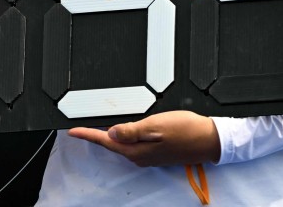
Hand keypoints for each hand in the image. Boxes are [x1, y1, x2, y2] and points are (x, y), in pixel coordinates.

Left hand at [68, 111, 221, 166]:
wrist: (209, 139)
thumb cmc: (186, 130)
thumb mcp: (156, 125)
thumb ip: (131, 130)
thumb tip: (111, 133)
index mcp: (137, 151)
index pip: (105, 141)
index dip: (87, 135)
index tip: (72, 131)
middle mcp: (140, 156)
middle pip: (111, 144)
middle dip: (95, 136)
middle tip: (79, 128)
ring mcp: (148, 156)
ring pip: (122, 145)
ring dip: (109, 136)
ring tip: (95, 128)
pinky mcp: (155, 152)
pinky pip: (133, 144)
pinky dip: (124, 137)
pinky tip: (122, 130)